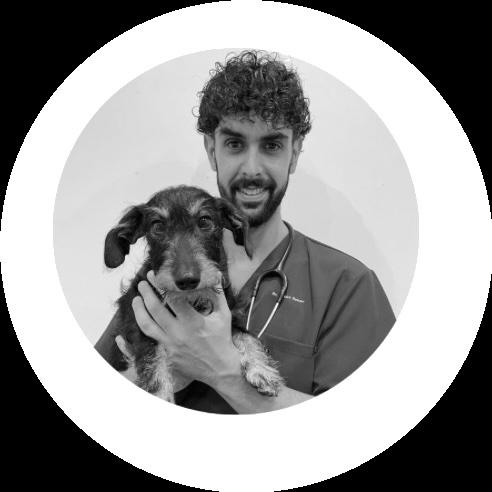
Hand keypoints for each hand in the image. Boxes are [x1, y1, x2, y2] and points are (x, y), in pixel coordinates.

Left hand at [131, 272, 241, 387]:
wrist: (220, 368)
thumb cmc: (222, 339)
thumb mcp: (223, 315)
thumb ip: (217, 293)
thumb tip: (214, 274)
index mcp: (193, 322)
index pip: (172, 298)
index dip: (161, 284)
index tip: (155, 275)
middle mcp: (179, 333)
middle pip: (155, 310)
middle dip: (146, 293)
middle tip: (142, 283)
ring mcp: (171, 345)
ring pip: (147, 326)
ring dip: (138, 311)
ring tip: (136, 300)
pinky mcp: (167, 354)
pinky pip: (151, 339)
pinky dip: (144, 328)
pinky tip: (142, 319)